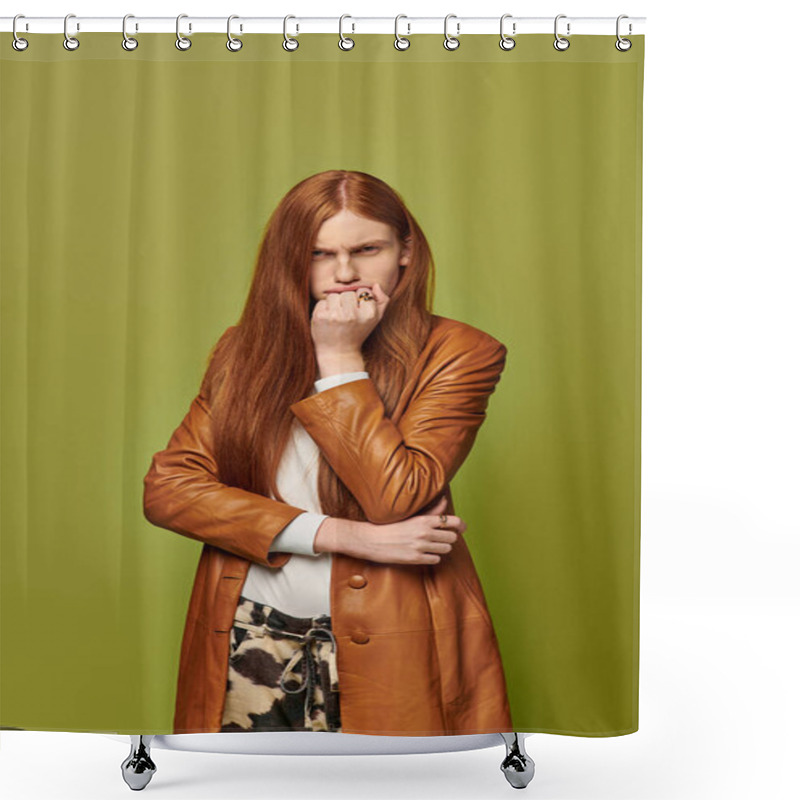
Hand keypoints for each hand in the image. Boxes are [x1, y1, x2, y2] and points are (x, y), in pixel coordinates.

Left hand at [310, 282, 390, 356]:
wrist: (339, 353)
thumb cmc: (357, 333)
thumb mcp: (375, 319)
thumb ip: (381, 301)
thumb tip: (375, 285)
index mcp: (368, 314)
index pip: (363, 290)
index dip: (359, 299)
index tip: (357, 312)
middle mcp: (352, 315)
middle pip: (347, 291)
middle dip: (346, 301)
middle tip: (346, 316)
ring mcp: (335, 316)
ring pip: (334, 294)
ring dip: (334, 304)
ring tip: (337, 318)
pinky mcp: (320, 317)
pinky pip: (322, 302)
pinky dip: (323, 309)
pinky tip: (328, 321)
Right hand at [316, 495, 465, 564]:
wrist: (371, 540)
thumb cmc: (390, 525)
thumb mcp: (411, 515)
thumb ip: (431, 510)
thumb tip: (445, 500)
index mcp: (424, 520)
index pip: (453, 521)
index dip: (461, 525)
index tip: (462, 528)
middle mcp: (424, 533)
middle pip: (452, 537)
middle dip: (449, 537)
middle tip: (442, 537)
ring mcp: (421, 547)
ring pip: (446, 549)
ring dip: (441, 547)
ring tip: (432, 545)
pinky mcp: (415, 559)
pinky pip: (435, 559)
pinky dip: (433, 557)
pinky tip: (424, 553)